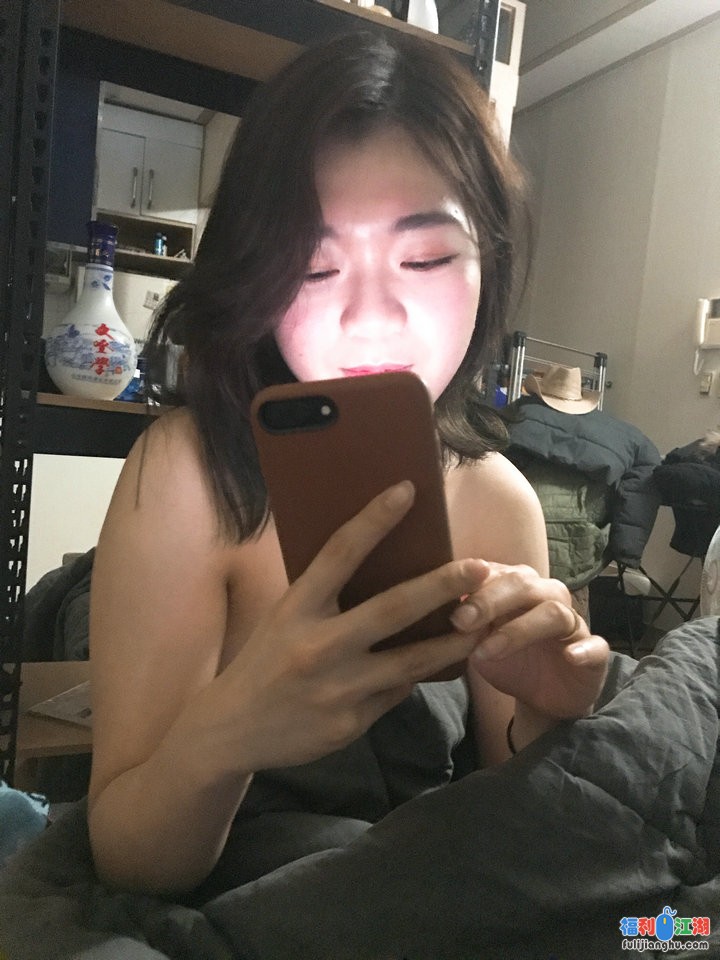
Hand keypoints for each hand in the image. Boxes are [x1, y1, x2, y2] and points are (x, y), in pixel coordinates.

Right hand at [204, 482, 487, 773]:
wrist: (230, 730)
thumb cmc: (264, 661)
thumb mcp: (284, 618)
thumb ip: (326, 599)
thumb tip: (387, 572)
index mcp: (295, 608)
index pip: (339, 552)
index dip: (375, 519)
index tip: (407, 490)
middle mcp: (317, 645)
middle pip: (392, 609)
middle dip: (442, 585)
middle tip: (481, 566)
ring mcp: (336, 687)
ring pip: (412, 661)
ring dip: (454, 641)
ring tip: (487, 622)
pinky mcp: (350, 722)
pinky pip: (395, 693)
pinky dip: (416, 676)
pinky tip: (435, 665)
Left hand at [450, 562, 608, 721]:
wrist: (542, 697)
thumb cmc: (508, 659)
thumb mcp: (479, 640)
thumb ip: (463, 620)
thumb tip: (430, 600)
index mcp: (517, 587)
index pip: (495, 572)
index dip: (470, 585)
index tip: (443, 605)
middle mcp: (547, 597)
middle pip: (523, 583)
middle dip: (489, 600)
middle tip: (460, 622)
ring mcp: (573, 624)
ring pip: (554, 612)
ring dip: (519, 630)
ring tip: (487, 651)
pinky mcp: (594, 653)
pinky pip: (595, 646)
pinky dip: (585, 649)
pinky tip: (570, 656)